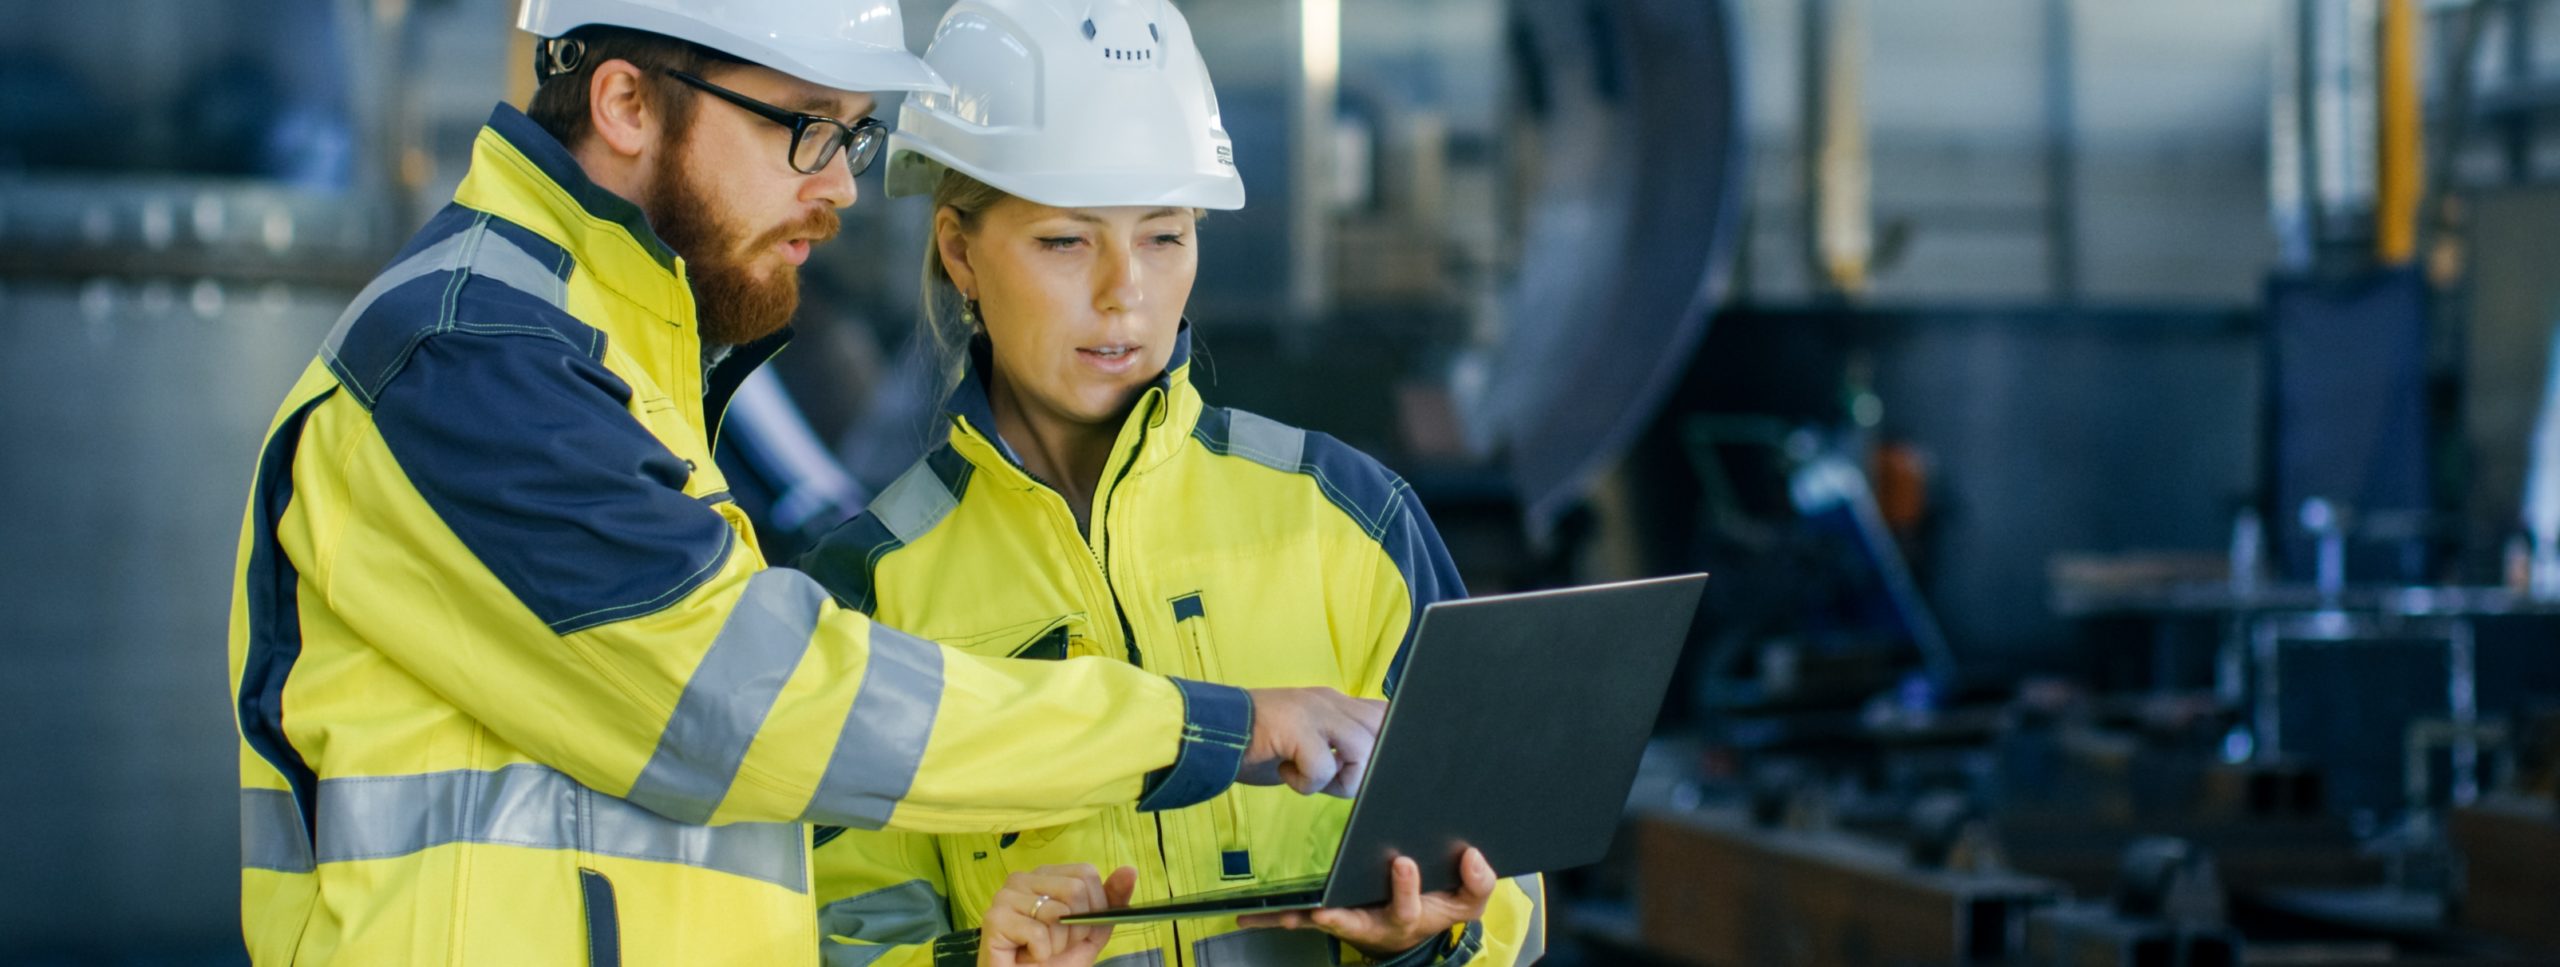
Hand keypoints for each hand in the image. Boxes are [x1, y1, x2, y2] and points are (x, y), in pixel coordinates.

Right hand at [977, 864, 1137, 966]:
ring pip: (1056, 913)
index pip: (1086, 873)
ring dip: (1058, 944)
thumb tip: (1130, 870)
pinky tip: (1027, 955)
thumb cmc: (1055, 960)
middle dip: (1076, 929)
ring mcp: (1006, 896)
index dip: (1094, 907)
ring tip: (1041, 951)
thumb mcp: (1092, 932)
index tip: (1080, 930)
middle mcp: (1023, 878)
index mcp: (1047, 875)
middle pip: (1074, 890)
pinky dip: (1041, 953)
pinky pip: (1037, 932)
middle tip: (1058, 944)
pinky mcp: (995, 918)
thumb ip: (1112, 901)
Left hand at [1237, 847, 1496, 959]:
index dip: (1405, 887)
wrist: (1416, 929)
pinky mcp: (1329, 918)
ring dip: (1294, 920)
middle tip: (1327, 910)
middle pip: (1356, 922)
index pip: (1408, 904)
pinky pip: (1299, 919)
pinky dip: (1274, 917)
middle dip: (1341, 917)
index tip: (1402, 862)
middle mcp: (1374, 924)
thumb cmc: (1439, 908)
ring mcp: (1348, 923)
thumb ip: (1477, 881)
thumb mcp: (1467, 900)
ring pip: (1319, 922)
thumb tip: (1474, 856)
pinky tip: (1245, 914)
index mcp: (1409, 916)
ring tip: (1267, 915)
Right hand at [1239, 687, 1385, 796]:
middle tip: (1332, 778)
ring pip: (1363, 751)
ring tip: (1307, 777)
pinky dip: (1306, 783)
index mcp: (1334, 702)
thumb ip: (1335, 745)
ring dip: (1338, 779)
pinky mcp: (1297, 728)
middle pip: (1384, 731)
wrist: (1207, 731)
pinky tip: (1284, 772)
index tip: (1364, 767)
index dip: (1387, 742)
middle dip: (1366, 767)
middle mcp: (1330, 701)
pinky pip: (1324, 767)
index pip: (1385, 712)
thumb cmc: (1255, 744)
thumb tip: (1367, 770)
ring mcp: (1314, 711)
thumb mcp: (1305, 740)